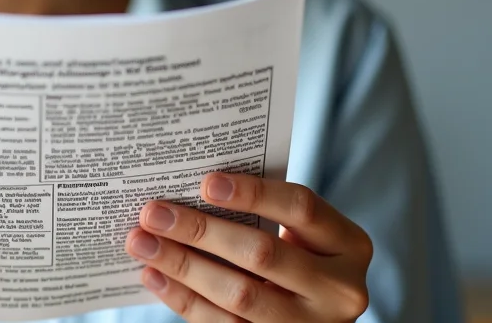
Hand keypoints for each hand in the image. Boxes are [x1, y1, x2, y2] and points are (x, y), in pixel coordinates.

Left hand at [125, 173, 371, 321]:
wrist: (316, 313)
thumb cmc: (300, 256)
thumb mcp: (302, 234)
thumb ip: (264, 213)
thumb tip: (188, 188)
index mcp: (349, 245)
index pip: (302, 208)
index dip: (254, 194)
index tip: (205, 183)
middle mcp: (340, 290)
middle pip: (263, 254)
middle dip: (201, 231)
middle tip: (153, 213)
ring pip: (240, 296)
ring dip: (183, 266)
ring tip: (142, 243)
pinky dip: (184, 300)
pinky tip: (155, 277)